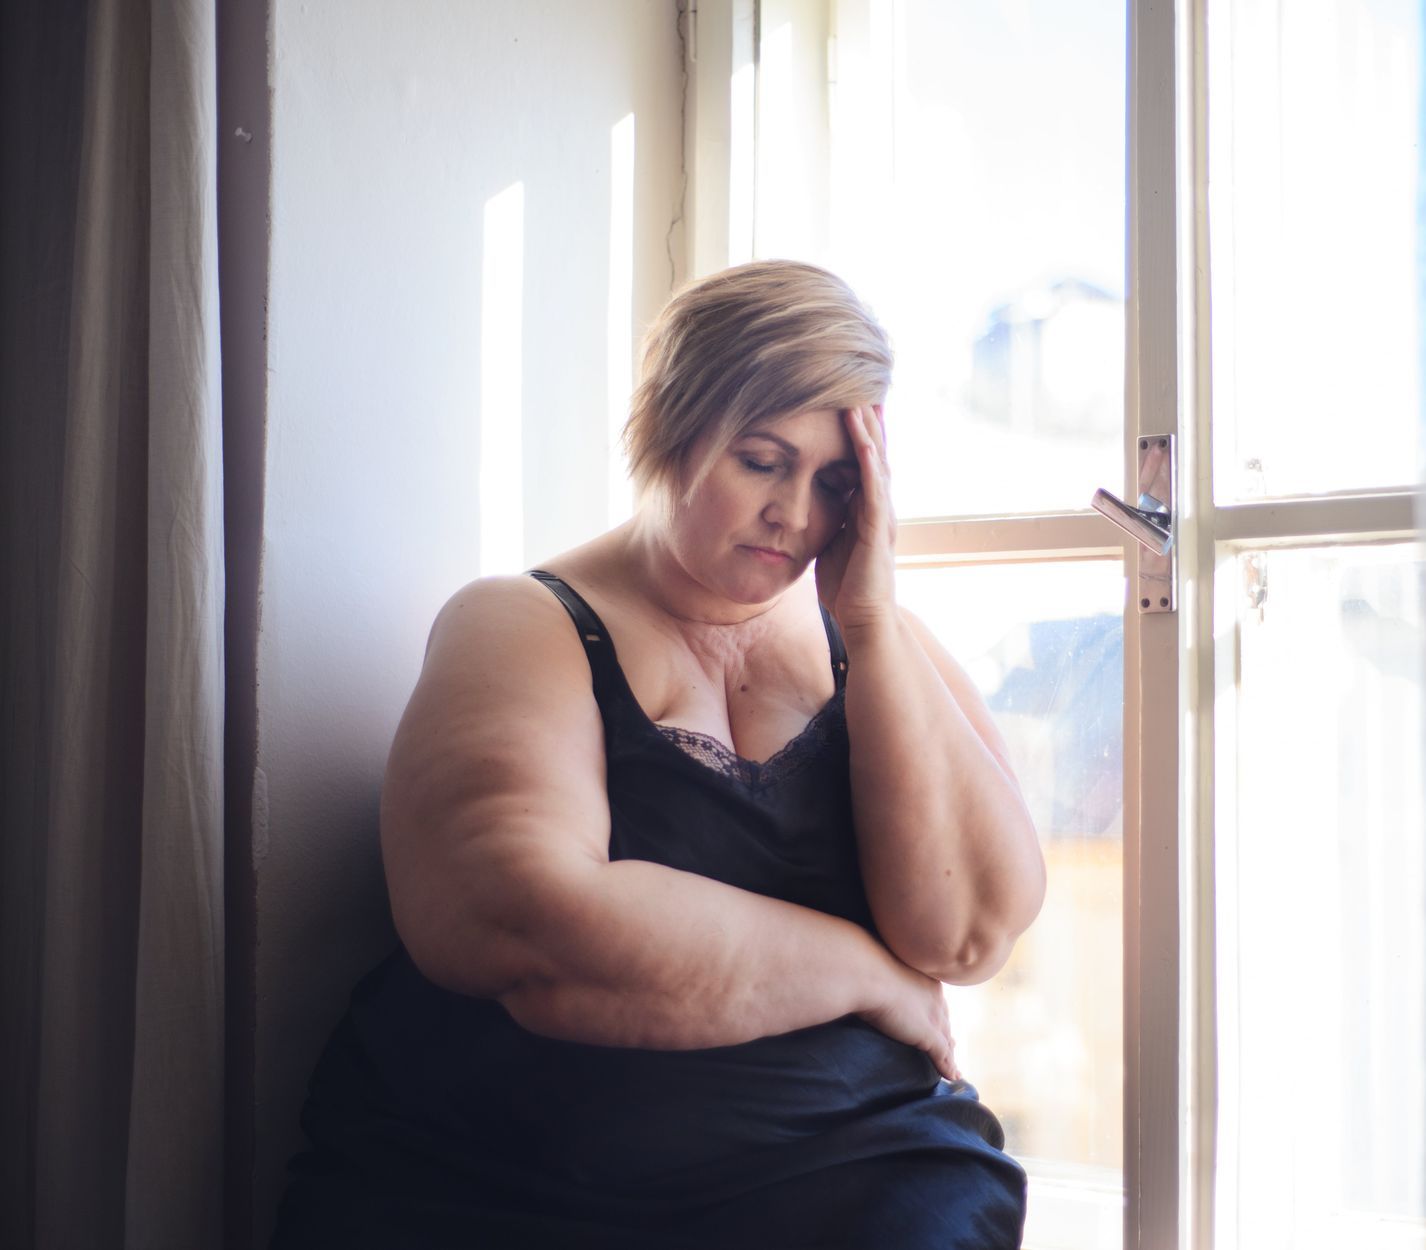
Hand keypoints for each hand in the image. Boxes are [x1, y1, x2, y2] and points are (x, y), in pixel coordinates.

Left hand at [815, 405, 897, 633]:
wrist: (862, 620)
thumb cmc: (845, 588)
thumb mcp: (830, 545)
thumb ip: (828, 522)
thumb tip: (808, 506)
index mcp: (865, 509)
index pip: (862, 461)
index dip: (856, 432)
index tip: (847, 400)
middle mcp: (878, 506)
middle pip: (874, 453)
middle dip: (867, 420)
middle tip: (861, 384)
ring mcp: (881, 515)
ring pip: (877, 462)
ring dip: (868, 430)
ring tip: (860, 399)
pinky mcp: (878, 527)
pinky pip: (874, 486)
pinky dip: (868, 459)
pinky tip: (862, 437)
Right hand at [857, 954, 961, 1081]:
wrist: (865, 975)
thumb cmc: (864, 968)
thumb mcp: (878, 971)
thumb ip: (882, 980)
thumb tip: (868, 980)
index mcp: (925, 981)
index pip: (937, 1003)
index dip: (940, 1015)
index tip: (940, 1023)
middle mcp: (935, 997)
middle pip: (945, 1022)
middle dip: (948, 1035)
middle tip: (952, 1046)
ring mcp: (933, 1016)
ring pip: (946, 1040)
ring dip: (950, 1055)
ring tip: (954, 1068)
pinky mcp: (927, 1034)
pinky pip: (942, 1054)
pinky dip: (947, 1067)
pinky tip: (952, 1077)